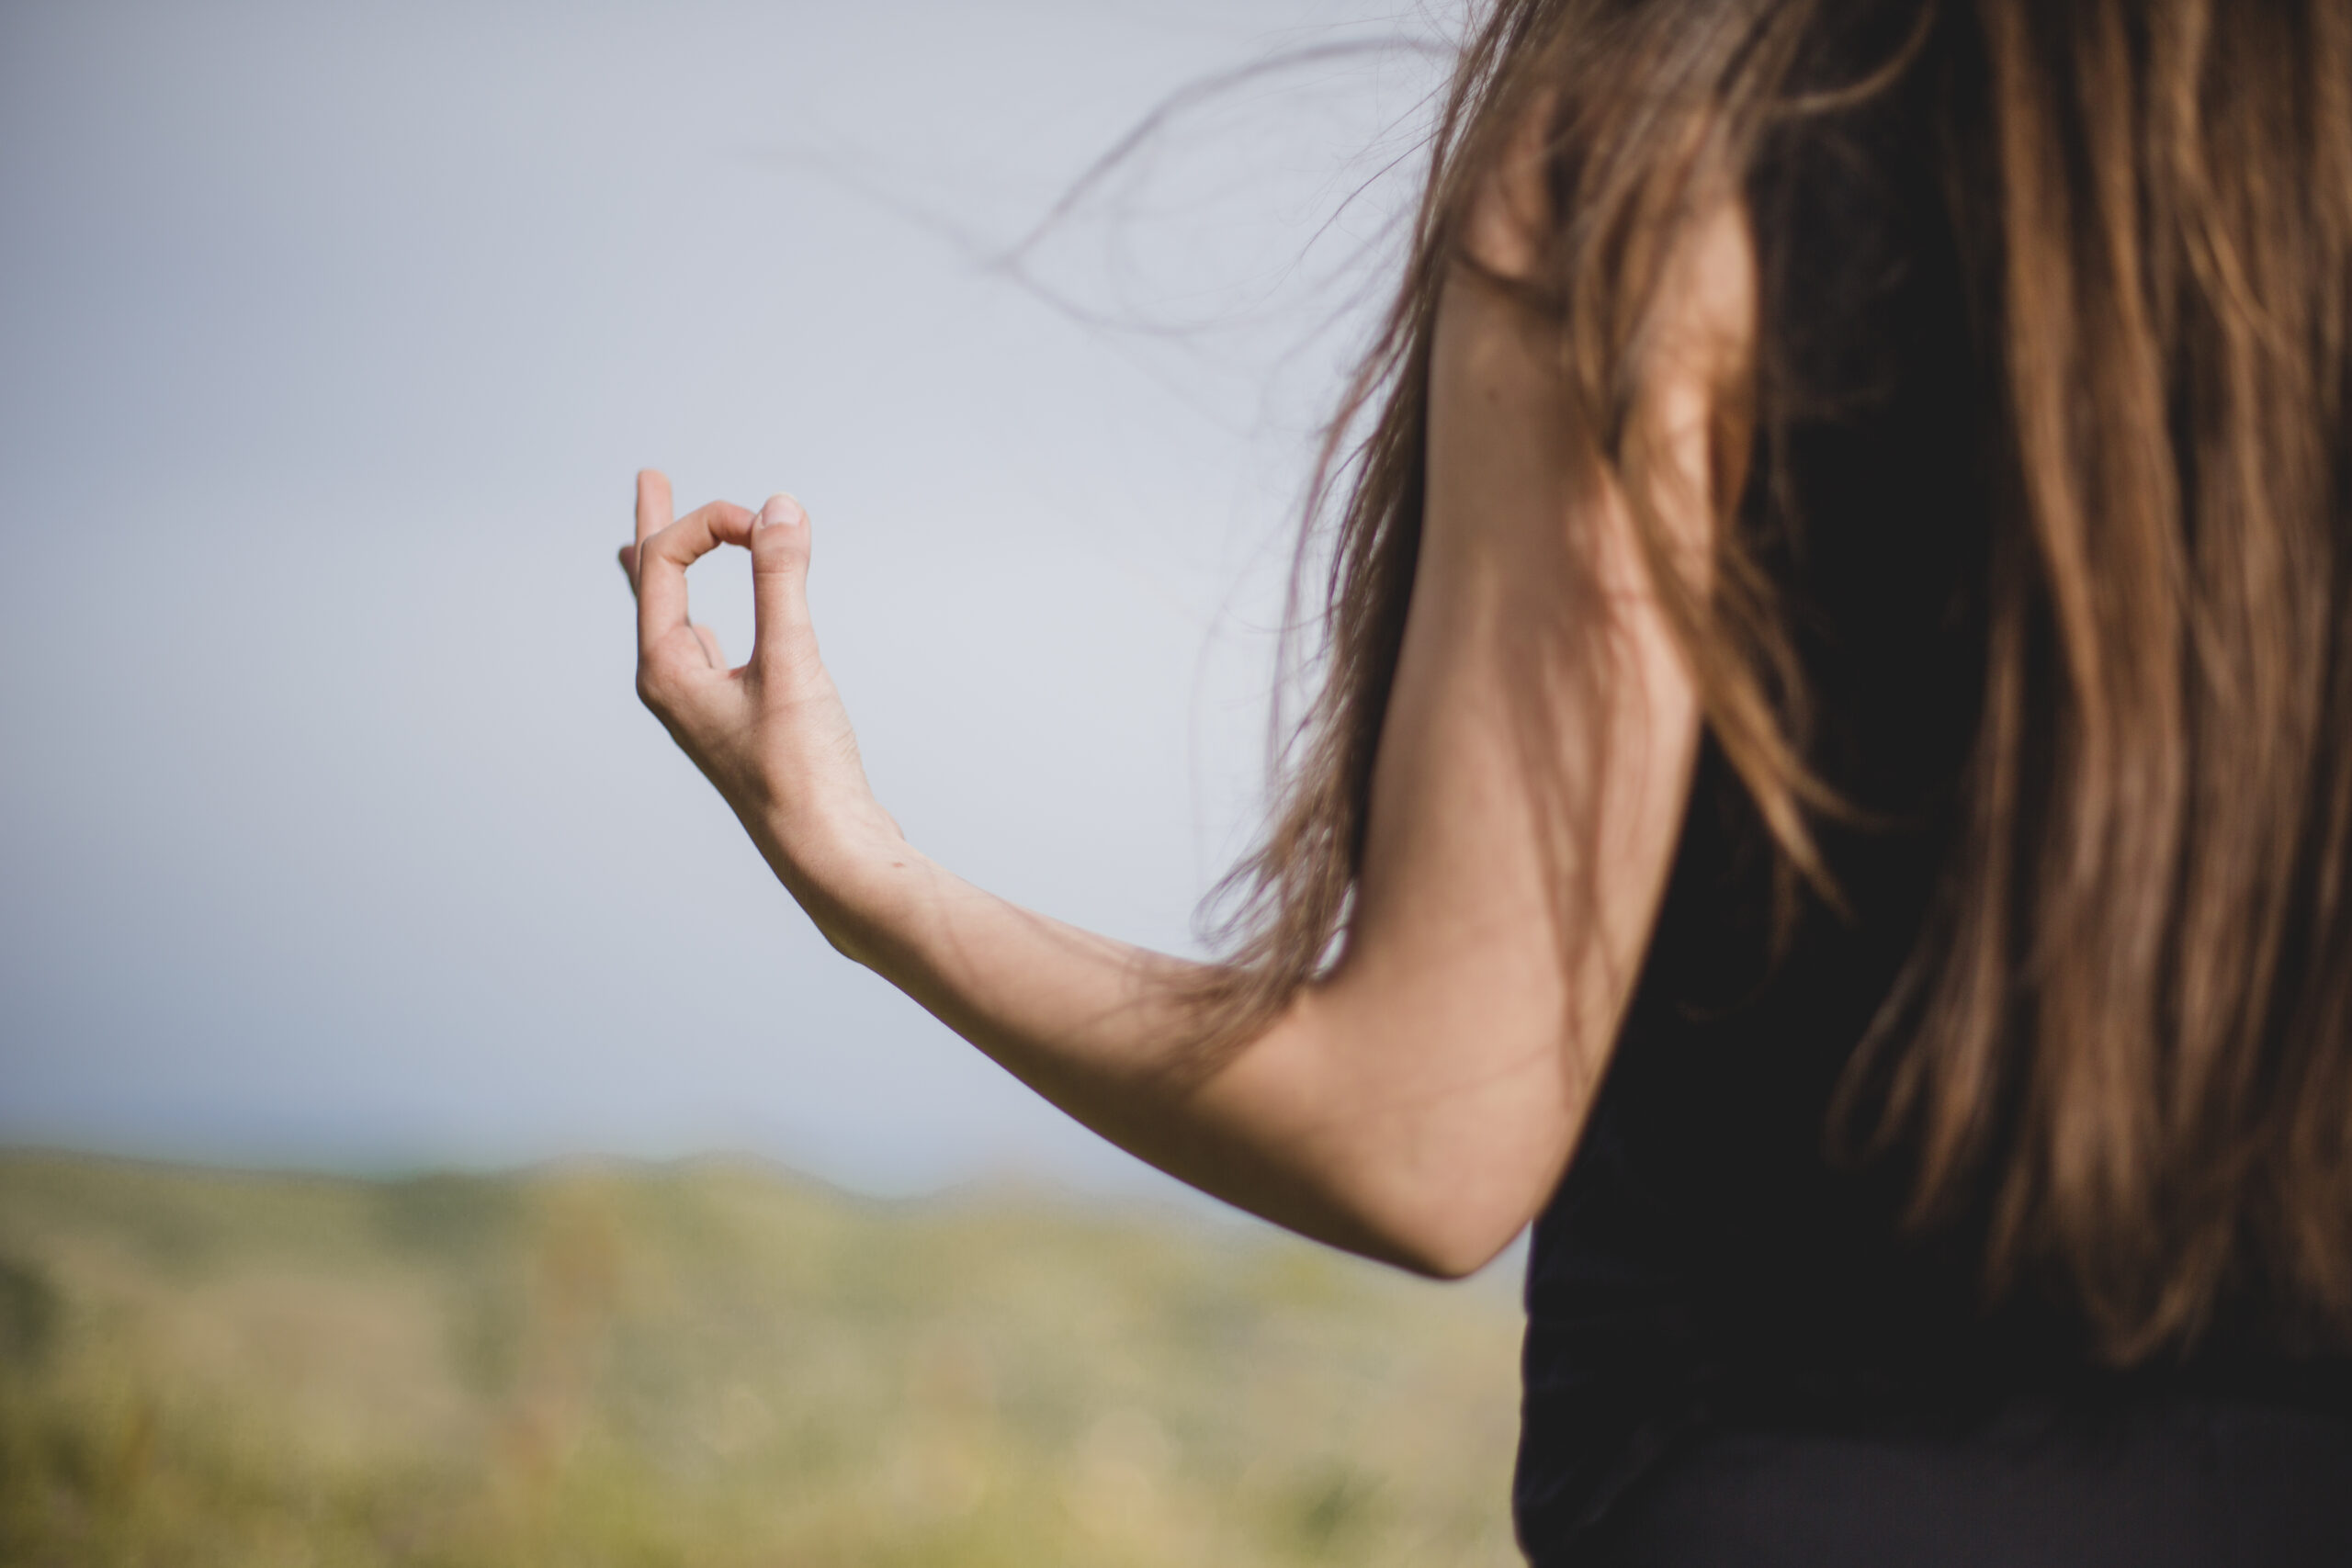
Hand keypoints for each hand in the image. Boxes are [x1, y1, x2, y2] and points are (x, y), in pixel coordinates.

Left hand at [620, 470, 900, 926]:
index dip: (710, 524)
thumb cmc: (803, 772)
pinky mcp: (739, 723)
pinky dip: (704, 619)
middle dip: (657, 529)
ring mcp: (704, 707)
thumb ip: (781, 580)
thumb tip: (779, 508)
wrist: (829, 855)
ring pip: (677, 620)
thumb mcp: (793, 664)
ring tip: (652, 545)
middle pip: (654, 587)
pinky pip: (707, 652)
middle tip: (651, 477)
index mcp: (666, 670)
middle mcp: (673, 687)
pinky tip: (709, 630)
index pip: (663, 564)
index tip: (767, 524)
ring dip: (673, 574)